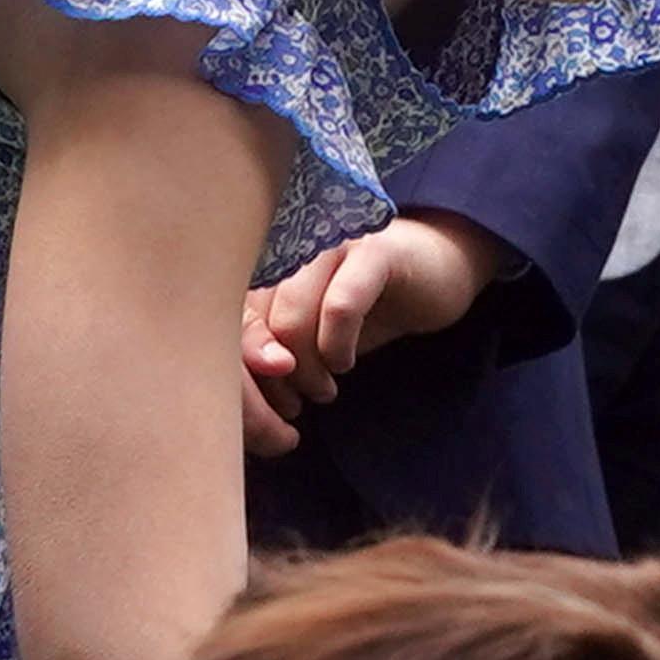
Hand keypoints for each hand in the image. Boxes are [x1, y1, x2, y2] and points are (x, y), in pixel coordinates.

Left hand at [237, 211, 506, 452]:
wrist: (436, 269)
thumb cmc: (362, 307)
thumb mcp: (307, 337)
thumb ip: (266, 355)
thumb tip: (232, 402)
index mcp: (261, 264)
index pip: (224, 325)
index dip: (240, 380)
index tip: (264, 414)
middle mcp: (286, 247)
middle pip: (250, 326)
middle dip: (271, 384)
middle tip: (295, 407)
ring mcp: (328, 244)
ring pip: (290, 320)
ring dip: (305, 370)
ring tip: (324, 390)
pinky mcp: (372, 252)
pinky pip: (340, 308)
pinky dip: (338, 347)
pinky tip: (345, 362)